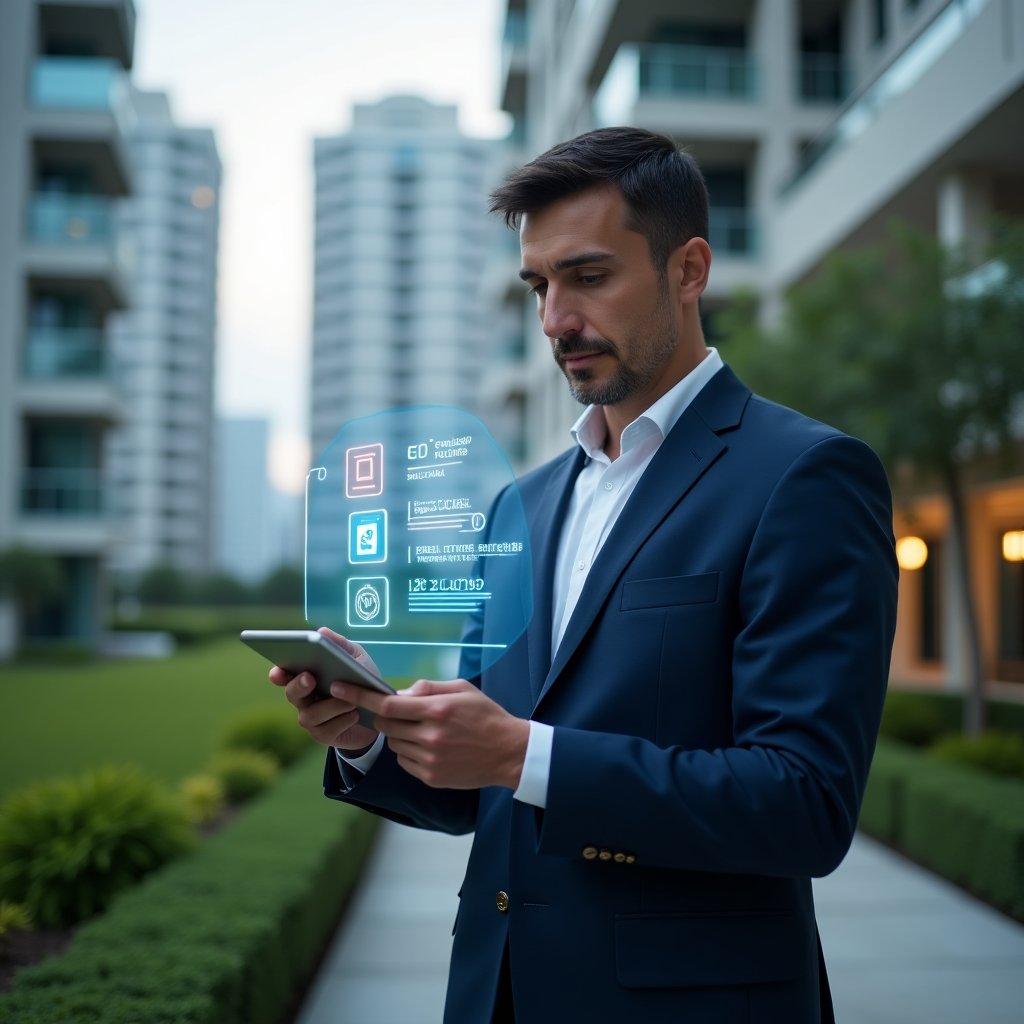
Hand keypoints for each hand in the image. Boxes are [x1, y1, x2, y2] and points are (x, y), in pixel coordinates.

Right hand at [269, 627, 379, 753]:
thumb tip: (321, 631)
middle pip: (292, 694)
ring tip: (351, 701)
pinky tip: (355, 714)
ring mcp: (312, 719)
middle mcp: (304, 698)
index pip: (284, 675)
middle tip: (311, 678)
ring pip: (310, 715)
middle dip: (299, 685)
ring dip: (331, 706)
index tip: (278, 670)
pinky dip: (342, 720)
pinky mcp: (324, 735)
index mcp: (307, 676)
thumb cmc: (362, 680)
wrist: (380, 711)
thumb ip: (340, 645)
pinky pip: (327, 730)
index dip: (278, 673)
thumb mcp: (356, 658)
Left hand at [332, 678, 529, 790]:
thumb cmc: (485, 715)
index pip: (387, 704)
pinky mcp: (431, 777)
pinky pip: (404, 761)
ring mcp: (430, 760)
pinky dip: (409, 751)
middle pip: (386, 725)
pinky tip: (431, 746)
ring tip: (425, 730)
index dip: (359, 696)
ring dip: (401, 734)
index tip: (339, 687)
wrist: (509, 753)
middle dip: (385, 715)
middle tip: (402, 711)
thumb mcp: (461, 689)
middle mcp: (431, 736)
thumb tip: (399, 693)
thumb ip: (427, 688)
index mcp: (437, 710)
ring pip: (394, 743)